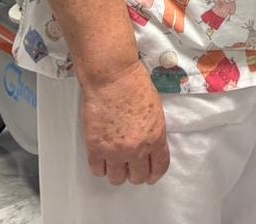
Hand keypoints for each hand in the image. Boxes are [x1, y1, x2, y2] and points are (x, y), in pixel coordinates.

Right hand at [79, 62, 169, 184]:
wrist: (112, 77)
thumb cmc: (134, 85)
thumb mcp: (156, 110)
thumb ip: (154, 132)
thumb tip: (150, 145)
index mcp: (156, 137)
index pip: (159, 167)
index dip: (154, 175)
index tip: (150, 176)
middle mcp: (137, 148)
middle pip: (138, 177)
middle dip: (135, 173)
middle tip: (131, 167)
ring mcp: (115, 150)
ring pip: (117, 178)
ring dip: (117, 173)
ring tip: (115, 164)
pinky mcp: (96, 147)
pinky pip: (97, 169)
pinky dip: (100, 167)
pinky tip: (101, 159)